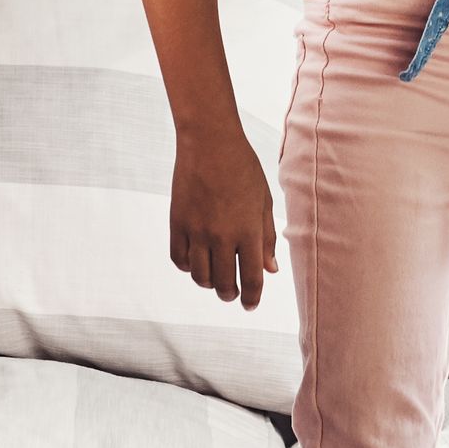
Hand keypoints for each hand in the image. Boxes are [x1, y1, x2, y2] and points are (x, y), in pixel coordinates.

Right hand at [169, 124, 277, 307]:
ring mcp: (197, 230)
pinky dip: (188, 266)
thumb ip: (266, 237)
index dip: (251, 298)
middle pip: (223, 284)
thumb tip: (271, 270)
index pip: (251, 279)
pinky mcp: (177, 223)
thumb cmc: (243, 168)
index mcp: (248, 230)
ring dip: (209, 283)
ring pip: (199, 277)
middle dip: (230, 294)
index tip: (250, 305)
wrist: (209, 142)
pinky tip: (196, 259)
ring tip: (214, 277)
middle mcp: (222, 235)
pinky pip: (179, 259)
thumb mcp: (263, 201)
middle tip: (232, 292)